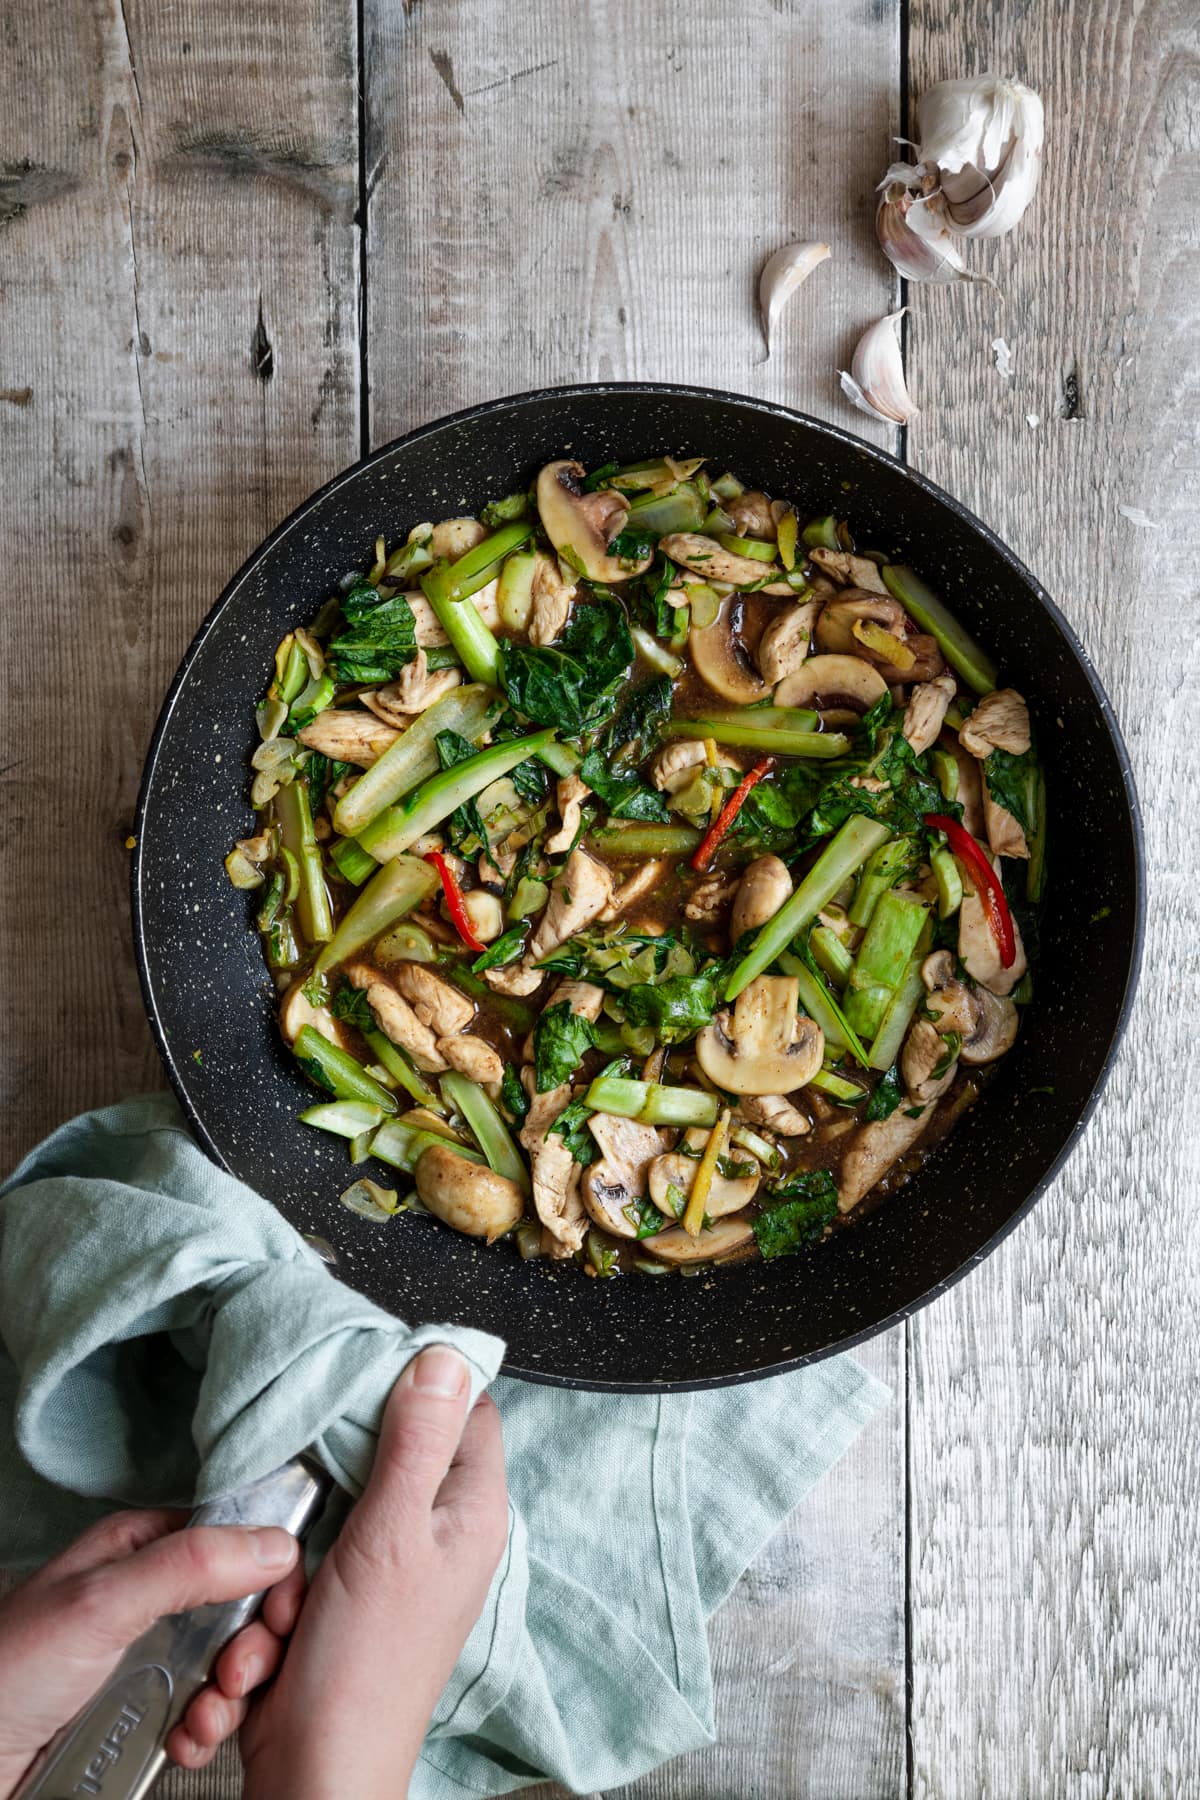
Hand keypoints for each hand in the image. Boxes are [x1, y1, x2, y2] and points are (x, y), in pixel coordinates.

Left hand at [0, 1508, 301, 1795]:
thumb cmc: (4, 1672)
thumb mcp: (100, 1602)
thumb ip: (189, 1564)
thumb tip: (274, 1542)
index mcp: (143, 1547)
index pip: (236, 1539)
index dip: (271, 1571)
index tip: (282, 1609)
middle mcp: (153, 1597)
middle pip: (244, 1606)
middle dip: (254, 1644)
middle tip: (236, 1672)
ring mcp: (151, 1658)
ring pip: (229, 1666)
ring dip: (232, 1696)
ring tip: (204, 1717)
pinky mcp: (146, 1714)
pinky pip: (203, 1717)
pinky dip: (206, 1734)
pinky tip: (187, 1742)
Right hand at [240, 1346, 507, 1799]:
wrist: (316, 1771)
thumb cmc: (365, 1667)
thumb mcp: (390, 1532)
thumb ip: (417, 1440)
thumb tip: (446, 1357)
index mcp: (472, 1511)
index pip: (466, 1410)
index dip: (419, 1386)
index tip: (363, 1383)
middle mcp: (439, 1535)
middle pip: (381, 1458)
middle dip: (327, 1488)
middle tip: (314, 1530)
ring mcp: (389, 1571)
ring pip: (326, 1514)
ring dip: (292, 1557)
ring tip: (294, 1608)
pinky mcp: (342, 1603)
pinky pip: (300, 1567)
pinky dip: (280, 1598)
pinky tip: (278, 1639)